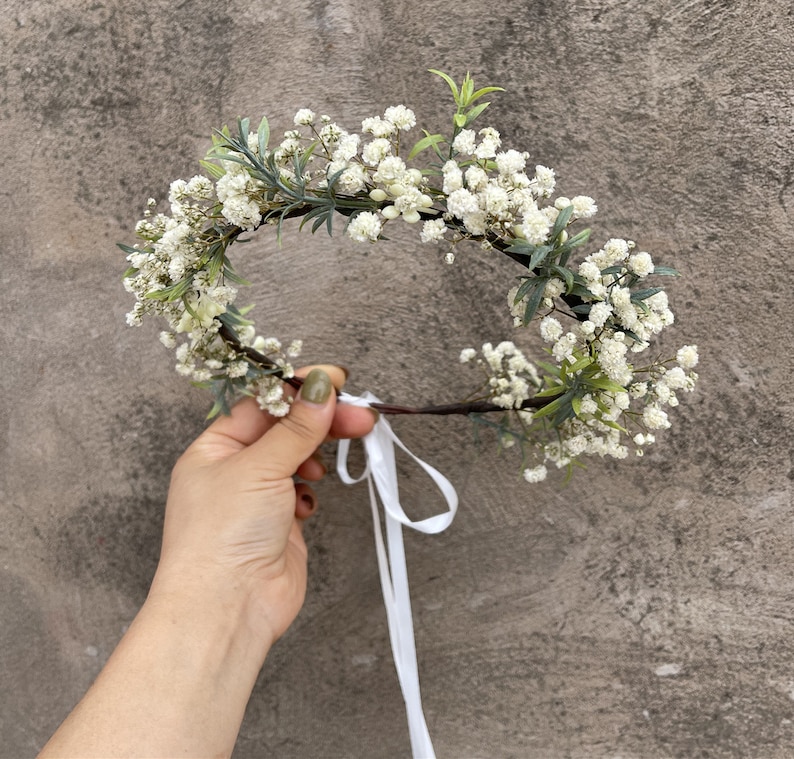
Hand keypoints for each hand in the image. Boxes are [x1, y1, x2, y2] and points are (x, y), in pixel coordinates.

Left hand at [149, 364, 376, 646]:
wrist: (229, 608)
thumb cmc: (222, 536)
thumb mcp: (260, 467)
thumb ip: (296, 427)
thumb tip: (321, 386)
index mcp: (215, 448)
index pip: (261, 404)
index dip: (297, 389)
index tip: (335, 380)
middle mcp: (234, 469)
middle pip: (285, 429)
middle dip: (321, 421)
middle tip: (361, 416)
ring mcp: (259, 497)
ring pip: (297, 458)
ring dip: (317, 454)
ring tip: (326, 467)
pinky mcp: (281, 523)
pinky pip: (303, 491)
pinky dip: (311, 491)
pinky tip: (307, 503)